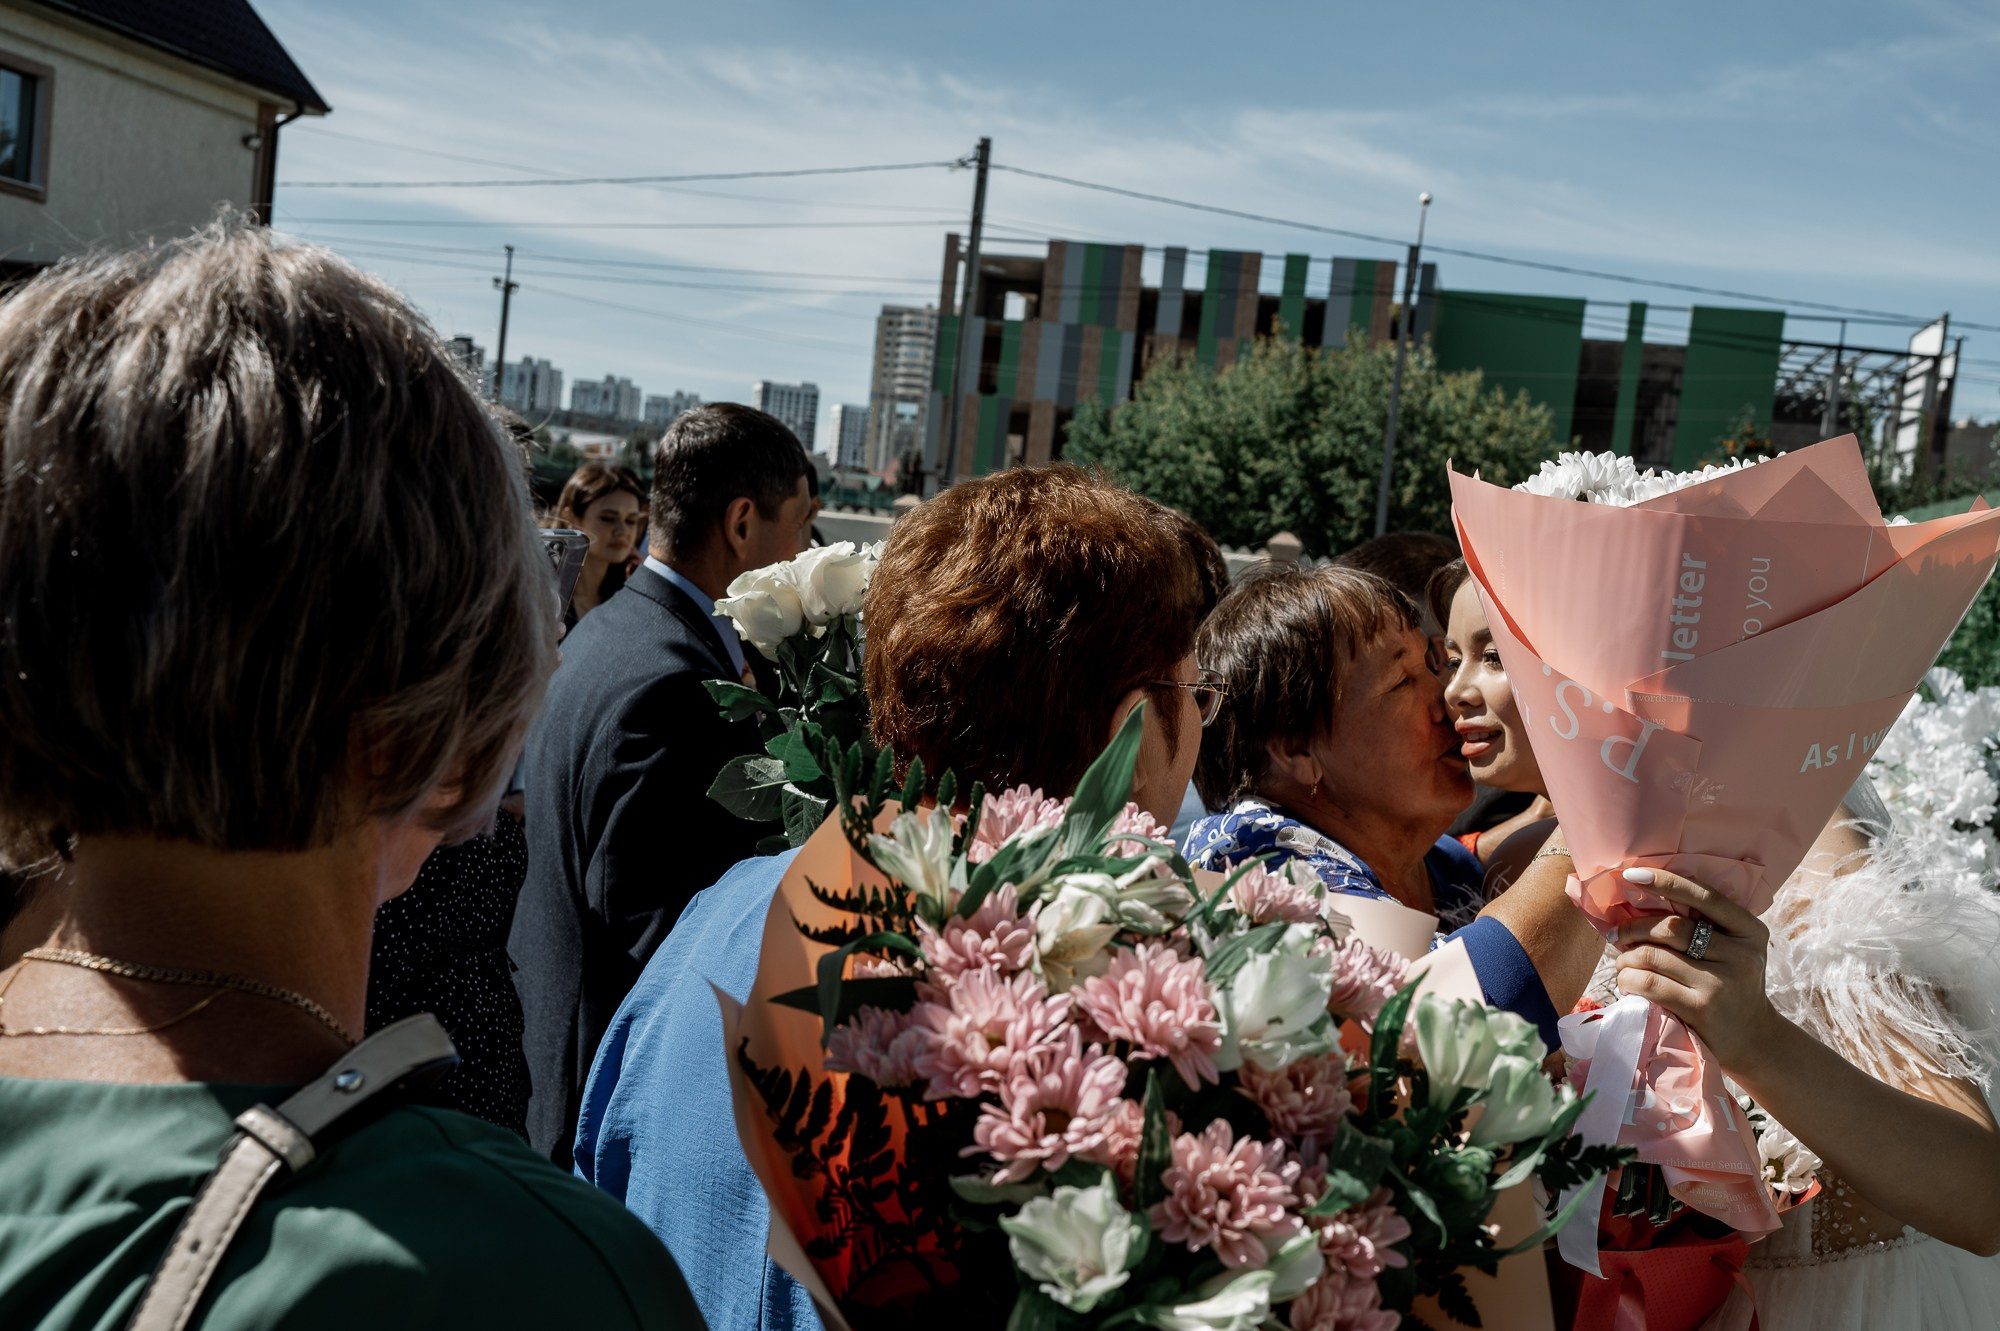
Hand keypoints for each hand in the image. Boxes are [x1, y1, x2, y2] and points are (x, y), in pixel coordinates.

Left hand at [1611, 867, 1781, 1066]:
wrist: (1754, 1038)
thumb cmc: (1731, 985)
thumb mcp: (1733, 951)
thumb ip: (1704, 926)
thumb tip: (1643, 898)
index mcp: (1749, 930)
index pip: (1704, 896)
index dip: (1665, 882)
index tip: (1632, 875)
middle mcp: (1740, 954)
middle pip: (1671, 927)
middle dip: (1634, 928)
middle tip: (1617, 936)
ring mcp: (1720, 983)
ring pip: (1653, 955)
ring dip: (1627, 958)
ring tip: (1622, 964)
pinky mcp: (1701, 1008)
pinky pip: (1649, 983)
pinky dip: (1629, 979)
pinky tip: (1628, 983)